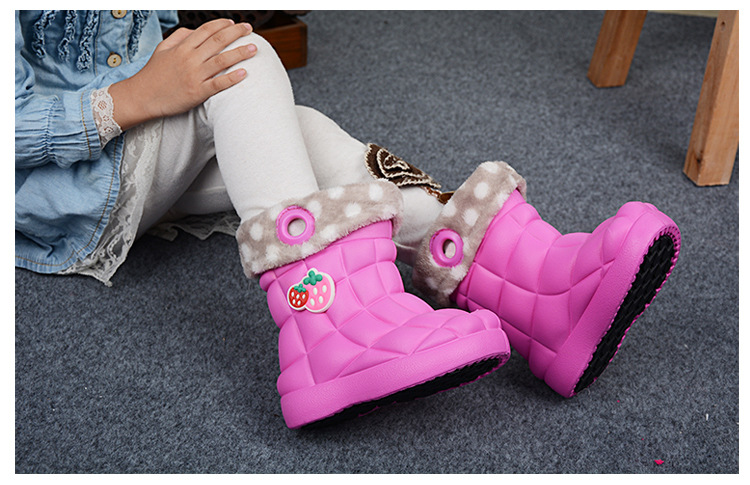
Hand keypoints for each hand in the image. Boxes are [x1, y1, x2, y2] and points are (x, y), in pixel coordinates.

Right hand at [109, 19, 256, 130]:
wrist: (142, 97)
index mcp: (182, 48)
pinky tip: (244, 73)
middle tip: (249, 29)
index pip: (206, 30)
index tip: (234, 23)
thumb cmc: (153, 75)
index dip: (222, 25)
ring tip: (254, 48)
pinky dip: (232, 78)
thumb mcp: (162, 50)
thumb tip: (193, 31)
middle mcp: (190, 59)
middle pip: (218, 41)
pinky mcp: (197, 92)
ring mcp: (194, 75)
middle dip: (236, 33)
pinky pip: (218, 84)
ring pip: (222, 60)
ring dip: (240, 53)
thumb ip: (179, 38)